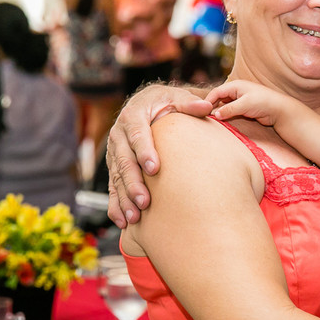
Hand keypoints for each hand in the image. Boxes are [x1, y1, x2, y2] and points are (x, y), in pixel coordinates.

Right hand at [106, 84, 211, 226]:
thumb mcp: (176, 97)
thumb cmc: (165, 102)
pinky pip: (112, 188)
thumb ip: (189, 103)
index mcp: (133, 117)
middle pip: (124, 161)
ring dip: (124, 199)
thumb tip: (207, 106)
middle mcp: (119, 135)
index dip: (144, 151)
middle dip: (134, 183)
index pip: (137, 135)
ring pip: (117, 178)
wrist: (145, 104)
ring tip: (135, 217)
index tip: (154, 168)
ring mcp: (114, 153)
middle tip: (145, 201)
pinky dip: (116, 205)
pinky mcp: (114, 167)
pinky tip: (124, 222)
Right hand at [206, 79, 282, 123]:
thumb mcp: (245, 105)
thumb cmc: (263, 103)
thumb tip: (215, 115)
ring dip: (218, 112)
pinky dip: (225, 115)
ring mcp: (239, 100)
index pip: (216, 92)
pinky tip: (221, 122)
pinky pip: (229, 111)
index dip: (208, 101)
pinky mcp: (243, 108)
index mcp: (235, 85)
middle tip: (204, 118)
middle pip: (218, 98)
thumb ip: (229, 109)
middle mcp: (236, 91)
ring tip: (211, 121)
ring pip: (223, 105)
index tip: (202, 112)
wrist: (279, 111)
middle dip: (211, 107)